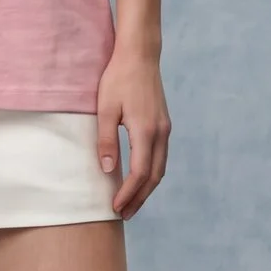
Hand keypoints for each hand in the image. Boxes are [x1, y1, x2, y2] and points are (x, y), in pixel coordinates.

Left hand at [96, 49, 171, 217]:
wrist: (139, 55)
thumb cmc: (118, 78)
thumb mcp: (105, 109)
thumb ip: (106, 140)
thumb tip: (108, 170)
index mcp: (145, 130)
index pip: (140, 172)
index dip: (128, 193)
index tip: (115, 207)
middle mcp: (160, 132)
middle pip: (154, 176)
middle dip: (139, 198)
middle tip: (124, 215)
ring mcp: (165, 128)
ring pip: (160, 168)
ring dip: (147, 188)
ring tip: (131, 203)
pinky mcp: (163, 124)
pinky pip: (160, 156)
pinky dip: (151, 174)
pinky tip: (139, 179)